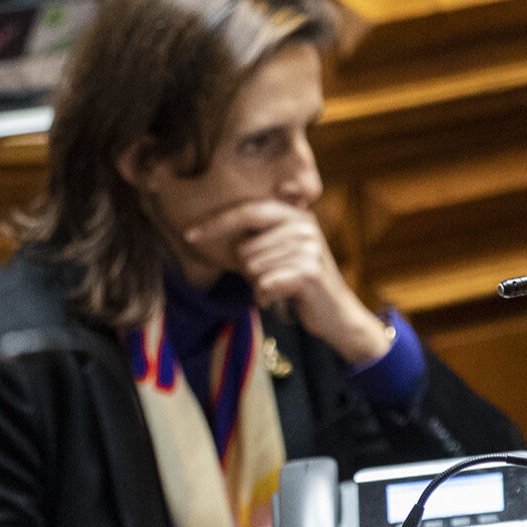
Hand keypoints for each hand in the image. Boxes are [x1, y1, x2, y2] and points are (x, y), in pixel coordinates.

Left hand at [186, 200, 390, 365]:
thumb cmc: (297, 284)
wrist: (337, 314)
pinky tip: (282, 299)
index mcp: (295, 215)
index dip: (216, 223)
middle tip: (273, 279)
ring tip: (281, 288)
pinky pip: (263, 285)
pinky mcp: (309, 272)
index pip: (247, 211)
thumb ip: (254, 239)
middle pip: (245, 248)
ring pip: (252, 269)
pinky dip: (266, 298)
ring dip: (259, 286)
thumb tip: (206, 230)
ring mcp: (309, 247)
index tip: (189, 236)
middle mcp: (304, 225)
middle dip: (249, 271)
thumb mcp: (277, 254)